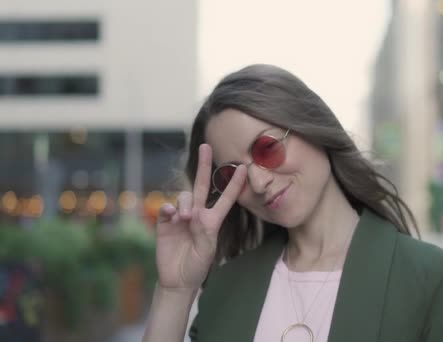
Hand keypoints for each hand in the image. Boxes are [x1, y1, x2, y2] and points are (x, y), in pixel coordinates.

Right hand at [154, 144, 246, 289]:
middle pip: (201, 185)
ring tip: (185, 218)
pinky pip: (166, 207)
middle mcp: (197, 214)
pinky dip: (167, 207)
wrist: (177, 280)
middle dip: (204, 165)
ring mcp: (180, 216)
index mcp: (212, 221)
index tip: (245, 167)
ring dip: (185, 203)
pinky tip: (170, 213)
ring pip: (184, 196)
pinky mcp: (165, 222)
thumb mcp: (206, 251)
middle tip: (206, 146)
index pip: (225, 198)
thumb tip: (193, 214)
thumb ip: (203, 232)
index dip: (234, 184)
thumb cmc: (197, 266)